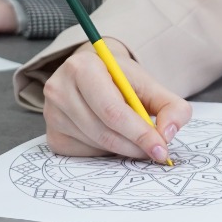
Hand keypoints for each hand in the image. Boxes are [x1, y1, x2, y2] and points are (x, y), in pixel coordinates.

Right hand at [42, 39, 191, 164]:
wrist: (95, 74)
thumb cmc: (122, 80)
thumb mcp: (149, 84)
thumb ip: (171, 106)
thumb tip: (168, 133)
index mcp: (82, 67)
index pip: (113, 110)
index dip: (140, 133)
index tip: (161, 148)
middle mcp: (59, 88)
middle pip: (104, 131)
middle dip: (135, 145)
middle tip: (156, 151)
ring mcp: (51, 114)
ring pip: (96, 144)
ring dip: (121, 148)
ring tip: (134, 138)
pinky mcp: (52, 135)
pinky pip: (85, 154)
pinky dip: (105, 152)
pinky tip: (112, 136)